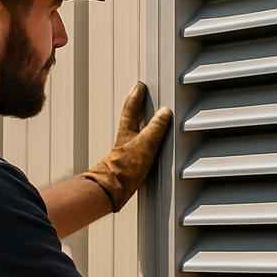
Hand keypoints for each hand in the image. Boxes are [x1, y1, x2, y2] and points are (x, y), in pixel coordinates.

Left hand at [81, 82, 172, 210]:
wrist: (113, 190)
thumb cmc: (125, 169)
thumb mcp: (145, 145)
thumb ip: (156, 128)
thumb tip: (164, 113)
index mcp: (127, 131)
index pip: (131, 108)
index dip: (136, 96)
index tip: (140, 86)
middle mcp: (125, 139)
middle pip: (130, 118)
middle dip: (136, 107)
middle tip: (141, 96)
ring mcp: (126, 152)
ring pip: (134, 132)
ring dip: (140, 125)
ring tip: (149, 120)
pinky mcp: (129, 165)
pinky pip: (139, 148)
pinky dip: (144, 143)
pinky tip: (149, 149)